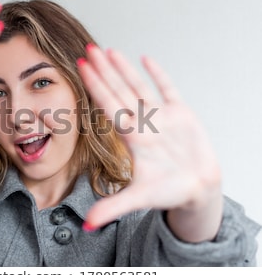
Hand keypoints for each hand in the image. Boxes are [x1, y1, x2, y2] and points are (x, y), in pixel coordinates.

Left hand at [78, 45, 221, 240]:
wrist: (196, 189)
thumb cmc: (168, 192)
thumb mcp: (139, 199)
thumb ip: (113, 207)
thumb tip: (87, 224)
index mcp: (131, 137)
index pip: (108, 105)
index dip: (95, 86)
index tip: (79, 68)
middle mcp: (142, 122)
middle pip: (118, 91)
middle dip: (103, 70)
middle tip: (87, 50)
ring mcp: (161, 116)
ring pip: (139, 86)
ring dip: (124, 68)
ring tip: (109, 50)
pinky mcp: (181, 114)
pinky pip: (169, 89)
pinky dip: (159, 75)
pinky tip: (146, 58)